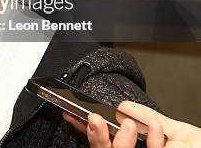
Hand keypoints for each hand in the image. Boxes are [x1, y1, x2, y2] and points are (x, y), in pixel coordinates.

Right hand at [62, 101, 200, 146]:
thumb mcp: (174, 131)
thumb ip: (147, 118)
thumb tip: (122, 107)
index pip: (104, 140)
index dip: (86, 127)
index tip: (74, 115)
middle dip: (96, 135)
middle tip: (95, 119)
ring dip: (121, 141)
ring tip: (128, 124)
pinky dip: (152, 139)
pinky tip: (156, 128)